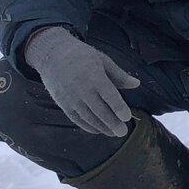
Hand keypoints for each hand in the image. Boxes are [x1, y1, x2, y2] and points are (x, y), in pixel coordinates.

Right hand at [24, 27, 140, 136]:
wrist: (52, 54)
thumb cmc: (81, 55)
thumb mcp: (102, 60)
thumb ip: (119, 75)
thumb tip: (137, 84)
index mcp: (94, 76)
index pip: (109, 95)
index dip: (118, 107)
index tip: (127, 117)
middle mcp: (81, 89)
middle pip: (99, 110)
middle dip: (112, 123)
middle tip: (123, 133)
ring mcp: (70, 98)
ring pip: (88, 117)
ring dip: (101, 127)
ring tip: (113, 133)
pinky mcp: (62, 103)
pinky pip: (76, 118)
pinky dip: (87, 126)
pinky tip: (97, 130)